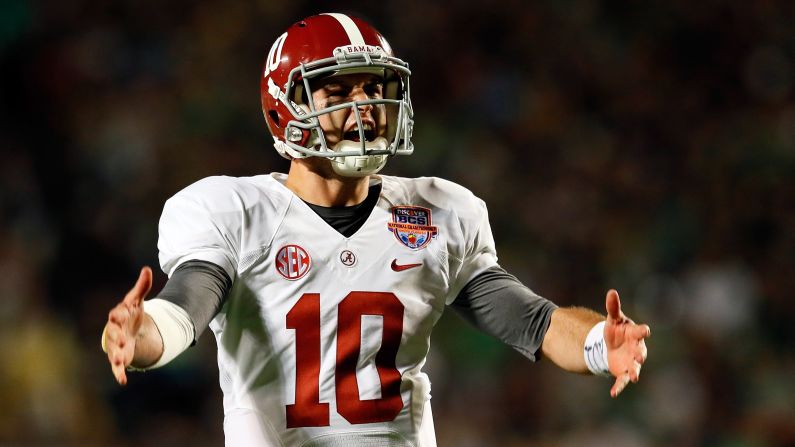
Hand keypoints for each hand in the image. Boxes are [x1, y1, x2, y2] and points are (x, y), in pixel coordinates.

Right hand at [102, 267, 152, 384]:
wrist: (129, 331)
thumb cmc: (131, 314)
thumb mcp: (137, 300)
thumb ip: (142, 286)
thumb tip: (147, 269)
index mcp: (119, 316)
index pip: (117, 314)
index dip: (118, 315)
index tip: (119, 314)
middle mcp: (115, 332)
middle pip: (113, 334)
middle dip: (116, 336)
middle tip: (122, 338)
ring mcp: (117, 345)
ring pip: (114, 351)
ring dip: (116, 356)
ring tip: (119, 361)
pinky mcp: (120, 357)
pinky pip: (117, 367)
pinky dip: (119, 373)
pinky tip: (122, 381)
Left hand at [604, 289, 649, 397]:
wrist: (611, 346)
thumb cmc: (616, 330)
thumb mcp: (613, 319)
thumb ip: (613, 307)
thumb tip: (612, 291)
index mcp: (634, 334)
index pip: (640, 332)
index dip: (643, 331)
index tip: (646, 330)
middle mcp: (636, 349)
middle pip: (641, 352)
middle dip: (640, 355)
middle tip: (640, 357)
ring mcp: (631, 362)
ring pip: (635, 368)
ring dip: (635, 372)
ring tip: (634, 377)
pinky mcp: (624, 372)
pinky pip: (622, 381)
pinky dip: (619, 387)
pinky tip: (613, 393)